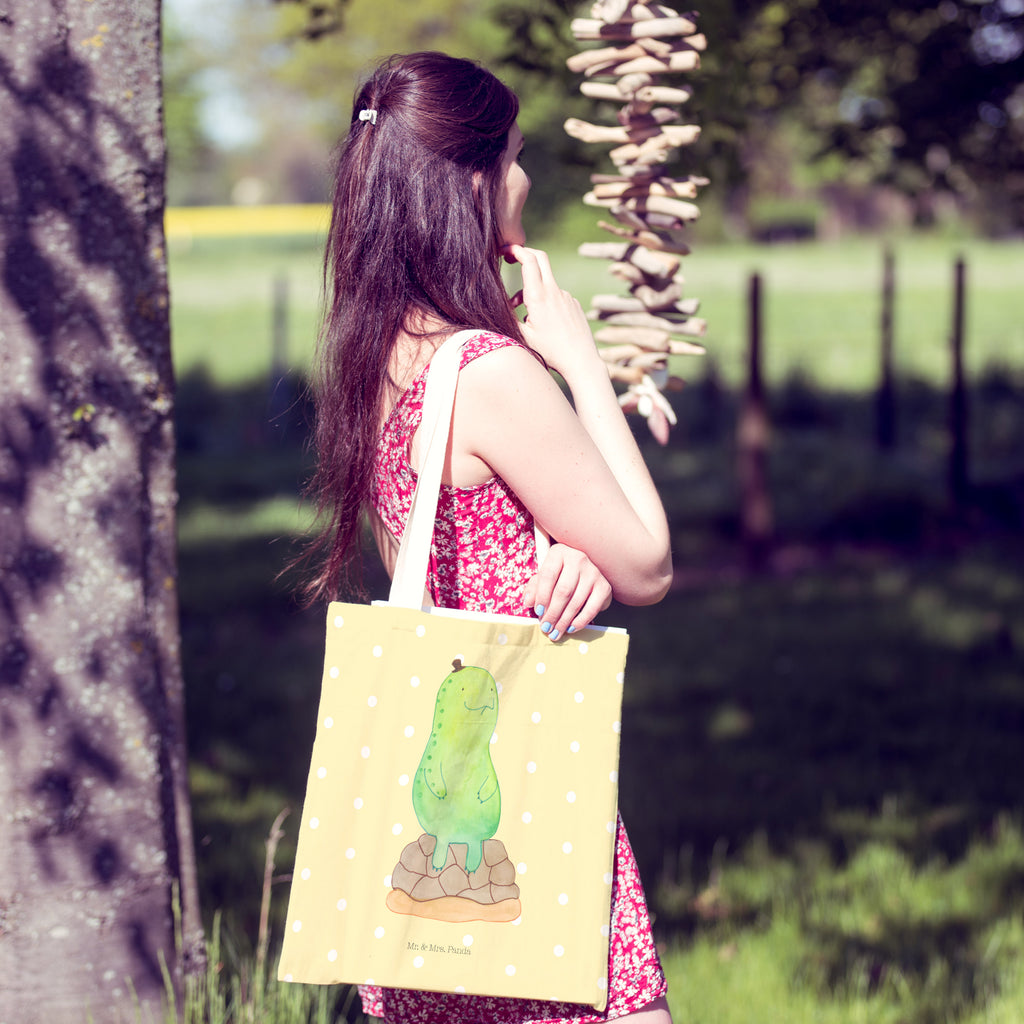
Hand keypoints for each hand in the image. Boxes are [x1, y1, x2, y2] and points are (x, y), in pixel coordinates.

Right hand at [502, 243, 600, 381]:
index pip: (529, 260)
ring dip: (532, 289)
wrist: (581, 361)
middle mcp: (554, 292)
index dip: (516, 250)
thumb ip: (508, 318)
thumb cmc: (551, 352)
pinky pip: (556, 296)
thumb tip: (496, 306)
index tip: (505, 250)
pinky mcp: (573, 303)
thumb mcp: (523, 336)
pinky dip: (545, 301)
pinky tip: (545, 323)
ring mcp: (566, 296)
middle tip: (512, 258)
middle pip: (540, 258)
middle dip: (525, 254)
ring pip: (545, 282)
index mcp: (539, 297)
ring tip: (525, 315)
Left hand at [523, 543, 612, 641]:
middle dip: (552, 613)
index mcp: (559, 552)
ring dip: (564, 621)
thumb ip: (534, 588)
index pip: (548, 575)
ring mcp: (593, 572)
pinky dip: (580, 621)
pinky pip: (591, 608)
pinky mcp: (604, 587)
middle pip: (563, 591)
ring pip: (576, 601)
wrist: (585, 573)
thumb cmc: (560, 575)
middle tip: (545, 627)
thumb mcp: (544, 576)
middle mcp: (578, 559)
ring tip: (555, 632)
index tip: (537, 612)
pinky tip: (571, 628)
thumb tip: (528, 602)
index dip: (541, 596)